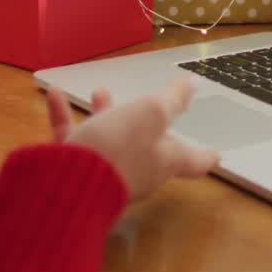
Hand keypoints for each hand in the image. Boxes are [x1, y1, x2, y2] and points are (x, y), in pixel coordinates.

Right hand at [46, 77, 219, 201]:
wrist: (66, 185)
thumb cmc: (118, 147)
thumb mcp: (152, 113)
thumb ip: (172, 99)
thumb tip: (193, 85)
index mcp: (164, 159)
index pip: (193, 160)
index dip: (206, 155)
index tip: (217, 156)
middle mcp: (137, 169)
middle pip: (147, 146)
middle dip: (146, 122)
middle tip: (146, 104)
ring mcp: (104, 173)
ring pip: (109, 138)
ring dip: (105, 113)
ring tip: (98, 92)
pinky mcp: (74, 171)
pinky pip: (73, 139)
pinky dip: (65, 116)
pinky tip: (54, 96)